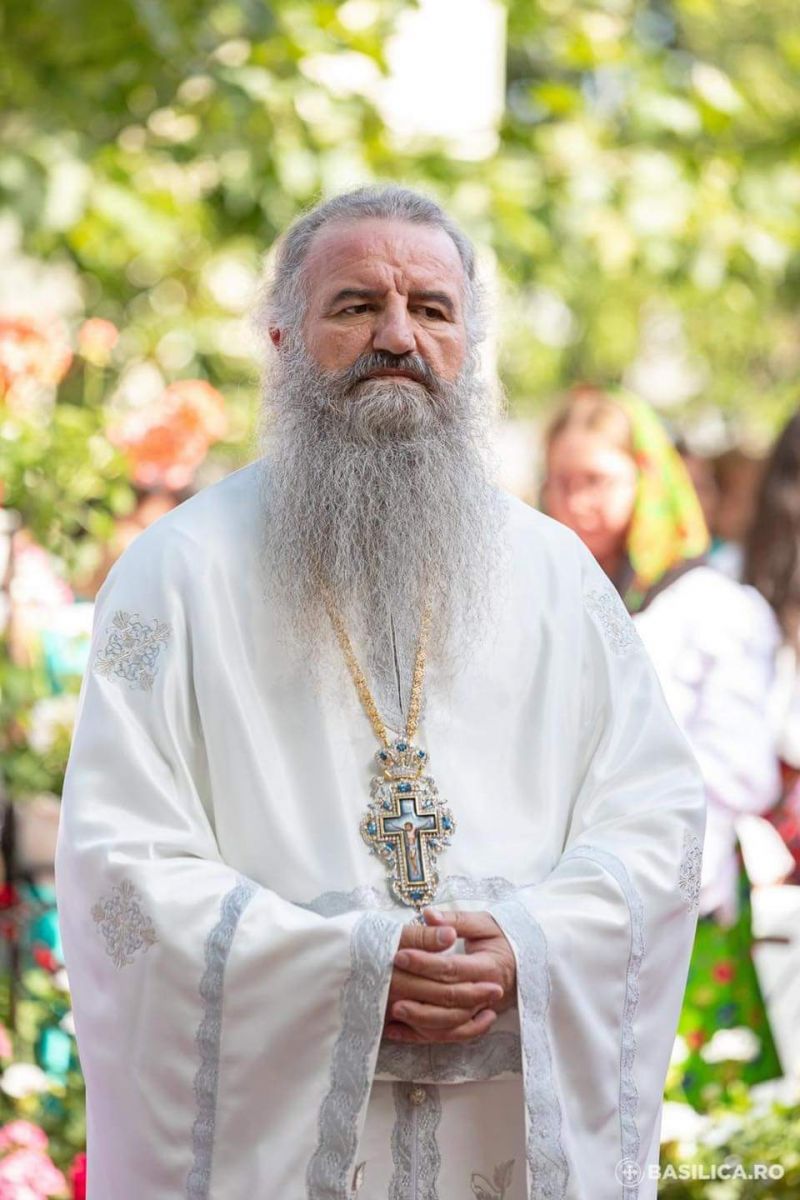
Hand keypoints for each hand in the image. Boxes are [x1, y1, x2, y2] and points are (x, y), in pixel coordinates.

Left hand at [384, 909, 515, 1044]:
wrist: (522, 966)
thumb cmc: (501, 940)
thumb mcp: (484, 924)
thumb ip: (457, 920)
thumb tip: (429, 915)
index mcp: (488, 967)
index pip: (453, 969)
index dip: (426, 963)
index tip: (401, 955)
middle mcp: (484, 995)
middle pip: (449, 999)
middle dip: (418, 992)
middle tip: (391, 981)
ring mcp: (477, 1012)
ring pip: (448, 1025)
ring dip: (420, 1020)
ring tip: (394, 1009)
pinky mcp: (469, 1023)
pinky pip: (445, 1036)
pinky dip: (420, 1037)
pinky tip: (395, 1031)